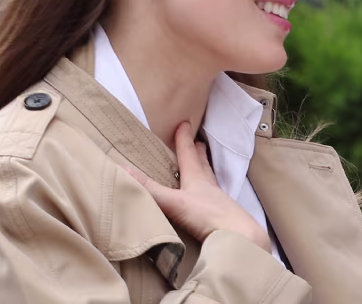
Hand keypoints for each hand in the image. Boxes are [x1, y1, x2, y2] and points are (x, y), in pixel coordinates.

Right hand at [123, 122, 271, 251]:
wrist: (240, 238)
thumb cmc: (208, 216)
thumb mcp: (175, 202)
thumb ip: (150, 189)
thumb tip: (122, 169)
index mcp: (197, 179)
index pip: (188, 154)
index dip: (183, 139)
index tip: (183, 123)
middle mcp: (209, 187)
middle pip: (203, 165)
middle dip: (198, 152)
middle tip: (198, 141)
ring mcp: (218, 202)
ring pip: (210, 180)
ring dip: (205, 171)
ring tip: (203, 166)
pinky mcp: (222, 217)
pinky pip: (213, 199)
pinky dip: (208, 194)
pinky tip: (207, 200)